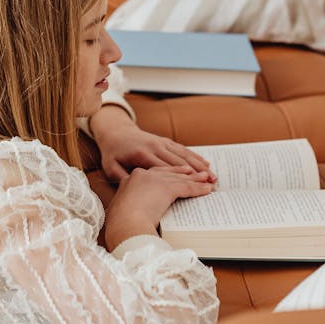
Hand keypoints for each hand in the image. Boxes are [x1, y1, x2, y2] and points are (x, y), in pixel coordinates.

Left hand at [90, 105, 215, 182]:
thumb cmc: (113, 153)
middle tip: (212, 184)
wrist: (116, 132)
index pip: (167, 169)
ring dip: (200, 165)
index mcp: (143, 155)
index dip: (183, 177)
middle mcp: (155, 147)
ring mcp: (161, 142)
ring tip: (213, 176)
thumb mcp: (110, 167)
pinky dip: (195, 156)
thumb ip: (122, 178)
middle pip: (180, 162)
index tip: (196, 186)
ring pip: (184, 155)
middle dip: (197, 173)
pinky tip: (206, 163)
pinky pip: (182, 149)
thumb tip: (132, 191)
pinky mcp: (165, 141)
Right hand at [104, 165, 215, 251]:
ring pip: (179, 178)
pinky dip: (198, 189)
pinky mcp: (166, 188)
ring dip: (195, 180)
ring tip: (206, 179)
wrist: (123, 225)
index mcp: (131, 178)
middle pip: (168, 172)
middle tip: (195, 172)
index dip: (166, 173)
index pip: (153, 173)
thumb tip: (132, 211)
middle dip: (183, 173)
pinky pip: (186, 187)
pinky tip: (207, 189)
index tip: (175, 171)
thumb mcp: (121, 208)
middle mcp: (143, 175)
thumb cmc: (119, 223)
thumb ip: (129, 204)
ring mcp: (155, 180)